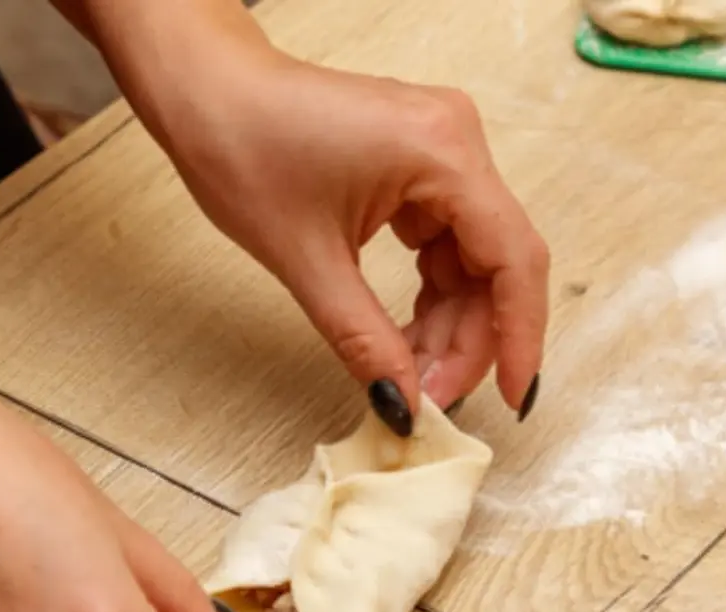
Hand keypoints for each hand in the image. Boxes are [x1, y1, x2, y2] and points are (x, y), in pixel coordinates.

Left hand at [157, 52, 549, 419]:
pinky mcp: (417, 166)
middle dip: (468, 340)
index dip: (519, 335)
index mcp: (442, 151)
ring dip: (447, 323)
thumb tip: (403, 404)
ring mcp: (439, 152)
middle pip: (494, 264)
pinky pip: (443, 243)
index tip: (512, 397)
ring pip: (470, 260)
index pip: (513, 258)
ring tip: (411, 375)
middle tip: (431, 399)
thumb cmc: (243, 145)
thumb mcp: (306, 260)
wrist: (205, 93)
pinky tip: (405, 336)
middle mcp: (456, 142)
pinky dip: (429, 294)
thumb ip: (363, 339)